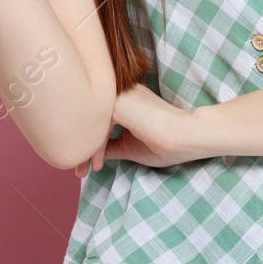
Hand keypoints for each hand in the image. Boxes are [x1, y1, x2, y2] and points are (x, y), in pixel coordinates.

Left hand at [74, 84, 196, 175]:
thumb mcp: (130, 146)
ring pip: (90, 123)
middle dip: (81, 146)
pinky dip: (93, 146)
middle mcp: (119, 93)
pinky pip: (96, 126)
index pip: (98, 120)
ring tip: (83, 170)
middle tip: (77, 171)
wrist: (185, 137)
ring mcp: (117, 95)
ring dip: (85, 149)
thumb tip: (93, 152)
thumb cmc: (164, 143)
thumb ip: (111, 145)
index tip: (84, 166)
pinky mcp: (117, 103)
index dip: (89, 144)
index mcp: (125, 99)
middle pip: (90, 120)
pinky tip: (97, 163)